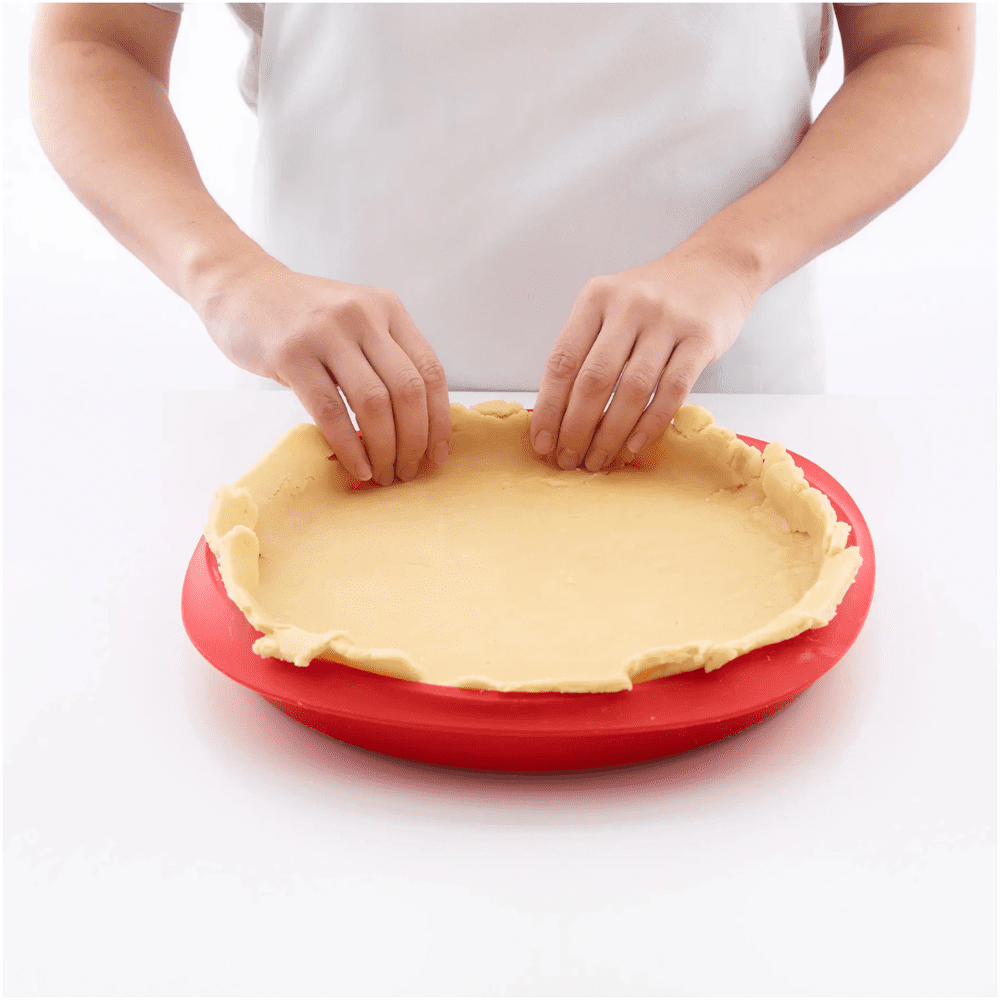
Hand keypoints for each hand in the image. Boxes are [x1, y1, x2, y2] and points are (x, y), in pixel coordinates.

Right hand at [199, 256, 450, 485]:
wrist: (239, 286)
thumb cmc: (301, 316)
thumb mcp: (354, 321)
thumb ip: (383, 359)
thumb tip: (414, 428)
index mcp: (388, 308)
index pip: (429, 371)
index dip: (439, 420)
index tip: (437, 455)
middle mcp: (363, 315)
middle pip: (407, 390)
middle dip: (414, 441)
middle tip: (408, 472)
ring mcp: (326, 332)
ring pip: (374, 403)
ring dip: (384, 449)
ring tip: (384, 475)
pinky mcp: (291, 354)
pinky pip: (330, 411)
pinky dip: (349, 447)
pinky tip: (358, 467)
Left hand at [529, 245, 758, 471]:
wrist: (716, 267)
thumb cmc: (655, 297)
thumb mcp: (611, 306)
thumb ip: (586, 347)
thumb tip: (556, 413)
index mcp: (596, 298)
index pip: (563, 360)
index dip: (549, 406)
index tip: (542, 441)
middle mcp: (629, 305)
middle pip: (594, 379)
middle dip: (576, 428)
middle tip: (569, 460)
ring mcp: (667, 321)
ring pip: (632, 389)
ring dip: (611, 433)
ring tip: (598, 460)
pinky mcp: (700, 338)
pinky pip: (672, 391)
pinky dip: (650, 424)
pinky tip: (634, 445)